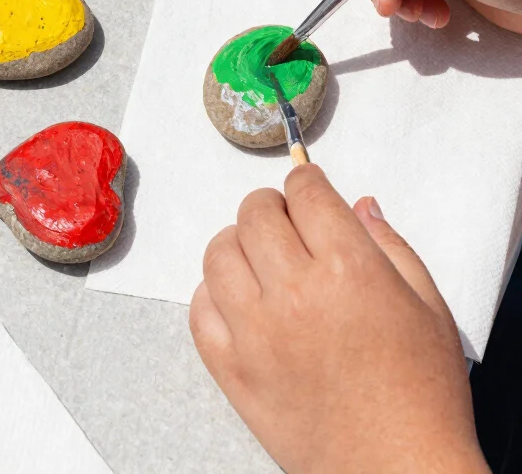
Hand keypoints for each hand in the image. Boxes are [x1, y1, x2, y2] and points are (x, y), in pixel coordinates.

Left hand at [190, 166, 488, 473]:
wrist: (397, 472)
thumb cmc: (421, 396)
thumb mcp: (427, 306)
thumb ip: (389, 245)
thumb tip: (358, 205)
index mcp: (348, 268)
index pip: (305, 192)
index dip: (307, 182)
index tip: (309, 189)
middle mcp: (295, 293)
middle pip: (254, 213)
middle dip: (272, 206)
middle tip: (288, 222)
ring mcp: (256, 333)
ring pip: (218, 253)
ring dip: (238, 244)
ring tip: (262, 259)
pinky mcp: (233, 371)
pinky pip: (199, 310)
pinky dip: (212, 294)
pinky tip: (240, 300)